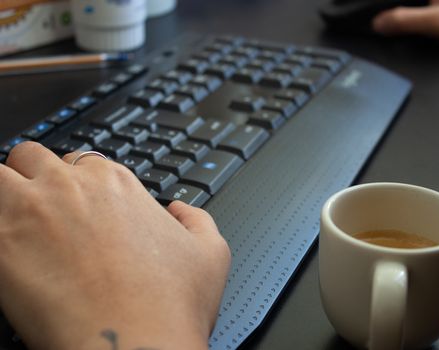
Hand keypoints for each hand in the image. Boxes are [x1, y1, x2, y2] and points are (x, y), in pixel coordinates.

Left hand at [0, 142, 230, 349]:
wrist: (135, 345)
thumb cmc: (171, 304)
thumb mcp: (211, 254)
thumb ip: (197, 221)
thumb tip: (180, 210)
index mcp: (118, 185)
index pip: (82, 162)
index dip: (77, 183)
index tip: (76, 205)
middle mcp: (75, 187)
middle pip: (35, 158)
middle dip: (33, 176)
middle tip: (36, 207)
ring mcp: (34, 209)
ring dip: (3, 187)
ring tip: (11, 218)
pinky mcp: (1, 242)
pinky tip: (2, 243)